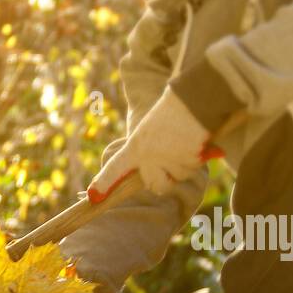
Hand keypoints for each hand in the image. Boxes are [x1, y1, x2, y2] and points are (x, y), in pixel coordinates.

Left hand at [88, 88, 210, 200]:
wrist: (195, 97)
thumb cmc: (172, 113)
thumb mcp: (149, 131)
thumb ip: (145, 153)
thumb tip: (152, 181)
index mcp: (136, 145)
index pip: (116, 167)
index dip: (105, 182)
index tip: (93, 195)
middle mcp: (148, 155)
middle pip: (154, 185)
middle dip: (164, 180)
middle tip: (171, 163)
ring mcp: (168, 158)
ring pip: (179, 177)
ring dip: (185, 165)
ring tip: (186, 142)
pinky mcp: (189, 158)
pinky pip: (194, 168)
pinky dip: (198, 158)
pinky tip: (197, 141)